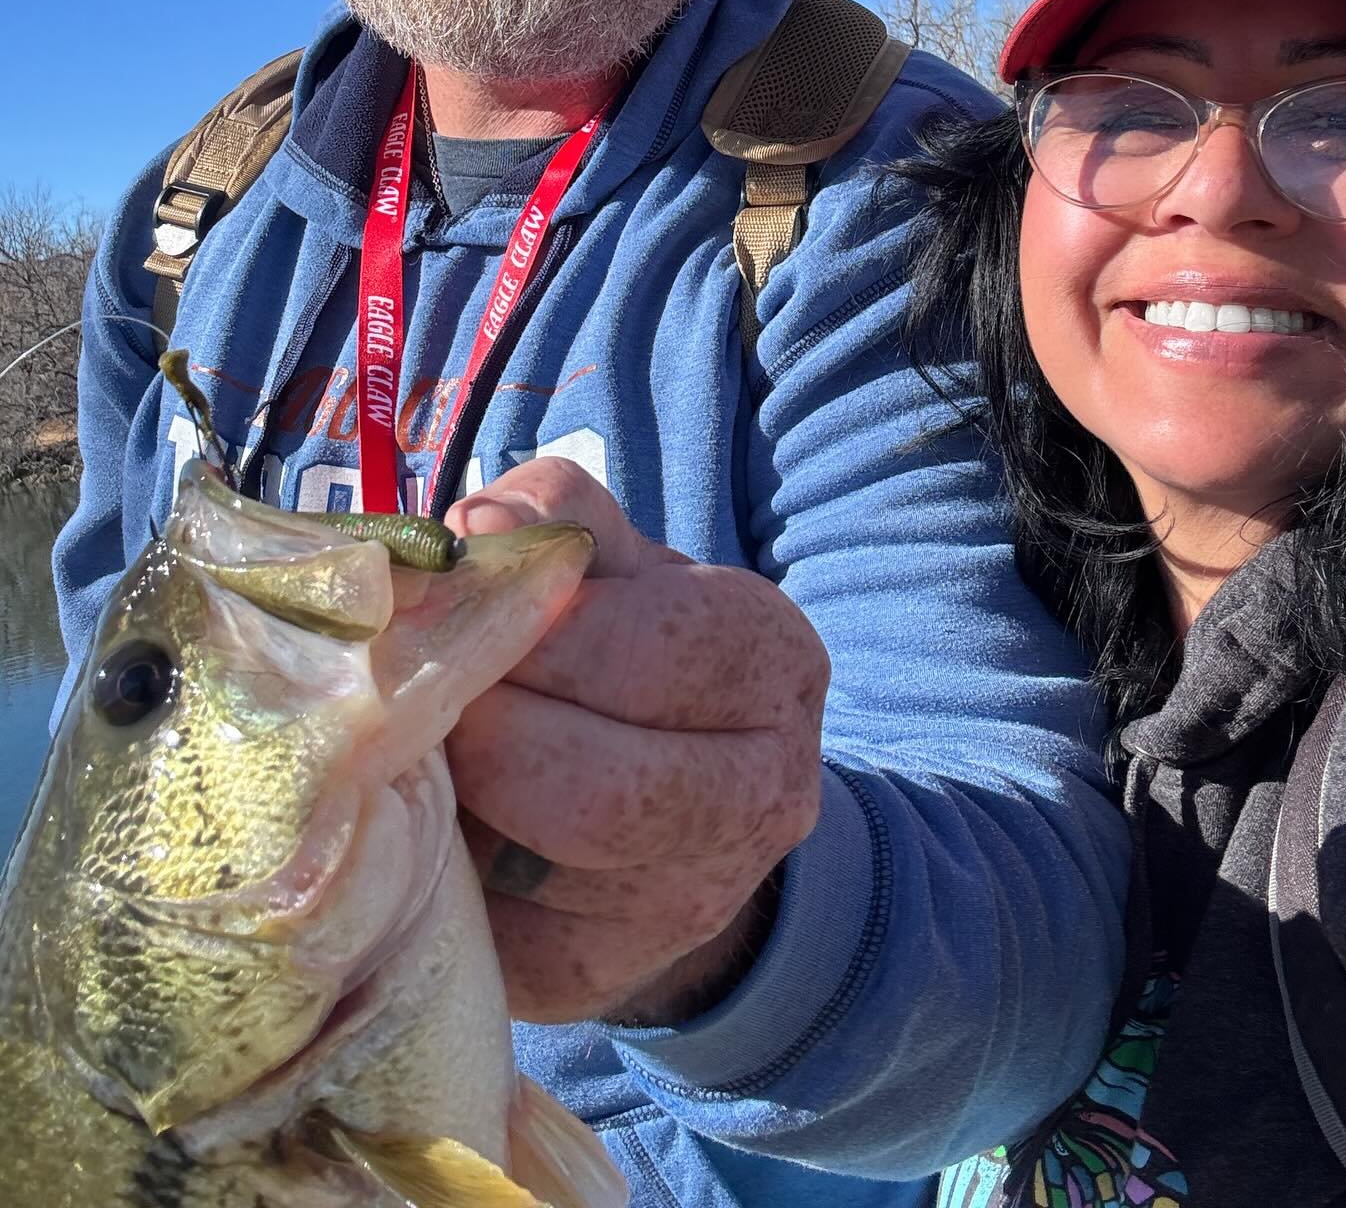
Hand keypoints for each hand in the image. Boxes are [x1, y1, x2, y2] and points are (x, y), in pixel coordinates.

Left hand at [442, 459, 828, 1025]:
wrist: (667, 803)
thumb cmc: (622, 649)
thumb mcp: (613, 561)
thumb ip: (554, 520)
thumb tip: (477, 530)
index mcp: (774, 661)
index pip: (634, 650)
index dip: (520, 632)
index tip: (451, 614)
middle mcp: (766, 794)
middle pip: (588, 783)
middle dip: (480, 732)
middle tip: (419, 696)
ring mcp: (691, 902)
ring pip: (532, 863)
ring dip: (453, 799)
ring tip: (431, 749)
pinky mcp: (598, 977)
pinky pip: (490, 929)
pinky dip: (440, 869)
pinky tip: (441, 820)